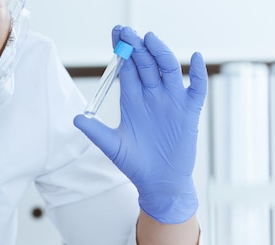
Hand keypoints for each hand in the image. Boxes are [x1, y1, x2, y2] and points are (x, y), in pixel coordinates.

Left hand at [74, 26, 207, 223]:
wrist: (158, 183)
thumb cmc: (135, 165)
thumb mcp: (112, 146)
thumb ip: (96, 131)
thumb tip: (76, 118)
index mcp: (132, 100)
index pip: (127, 68)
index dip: (122, 52)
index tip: (116, 35)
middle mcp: (152, 96)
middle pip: (146, 64)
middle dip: (137, 47)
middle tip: (128, 32)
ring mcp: (171, 101)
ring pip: (169, 70)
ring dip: (161, 54)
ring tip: (151, 40)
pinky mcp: (189, 112)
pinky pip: (197, 88)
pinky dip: (198, 73)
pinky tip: (196, 59)